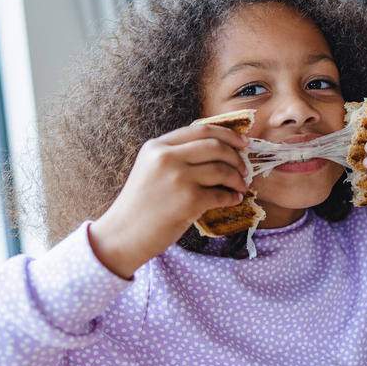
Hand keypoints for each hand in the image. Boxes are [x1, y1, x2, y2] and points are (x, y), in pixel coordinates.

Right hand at [89, 124, 249, 277]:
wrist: (122, 235)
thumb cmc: (140, 205)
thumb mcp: (150, 169)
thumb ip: (176, 156)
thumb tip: (218, 150)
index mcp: (157, 146)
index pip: (200, 130)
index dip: (227, 134)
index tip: (243, 142)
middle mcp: (167, 157)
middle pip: (215, 146)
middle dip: (236, 157)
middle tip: (244, 168)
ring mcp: (178, 178)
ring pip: (222, 169)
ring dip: (237, 178)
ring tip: (240, 186)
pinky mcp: (189, 200)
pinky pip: (221, 194)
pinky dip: (232, 197)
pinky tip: (233, 200)